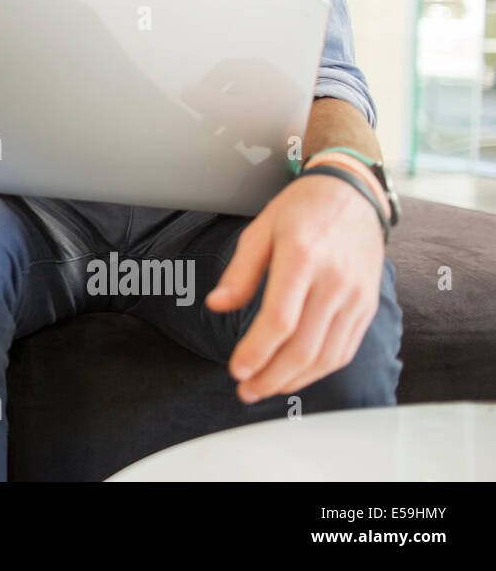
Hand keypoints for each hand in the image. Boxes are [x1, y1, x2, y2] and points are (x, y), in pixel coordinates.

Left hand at [205, 170, 384, 403]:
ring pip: (327, 355)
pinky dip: (319, 370)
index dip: (257, 351)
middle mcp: (334, 281)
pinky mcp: (368, 306)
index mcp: (302, 257)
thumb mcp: (260, 229)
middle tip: (246, 390)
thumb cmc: (301, 210)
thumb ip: (240, 272)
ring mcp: (356, 296)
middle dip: (271, 377)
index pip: (280, 320)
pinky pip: (345, 349)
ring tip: (265, 388)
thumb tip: (216, 306)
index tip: (236, 370)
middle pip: (304, 346)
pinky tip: (295, 375)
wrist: (353, 195)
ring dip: (294, 381)